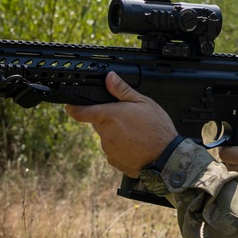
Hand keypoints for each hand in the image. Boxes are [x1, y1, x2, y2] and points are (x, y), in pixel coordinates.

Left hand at [64, 72, 178, 176]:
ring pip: (106, 136)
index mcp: (110, 116)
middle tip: (127, 119)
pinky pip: (113, 150)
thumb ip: (122, 90)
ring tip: (135, 133)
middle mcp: (105, 133)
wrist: (166, 158)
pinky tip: (135, 145)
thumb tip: (109, 77)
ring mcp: (108, 148)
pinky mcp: (114, 160)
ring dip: (116, 133)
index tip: (71, 105)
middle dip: (108, 119)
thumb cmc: (157, 129)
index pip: (79, 112)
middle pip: (98, 122)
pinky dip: (121, 146)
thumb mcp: (143, 102)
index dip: (72, 108)